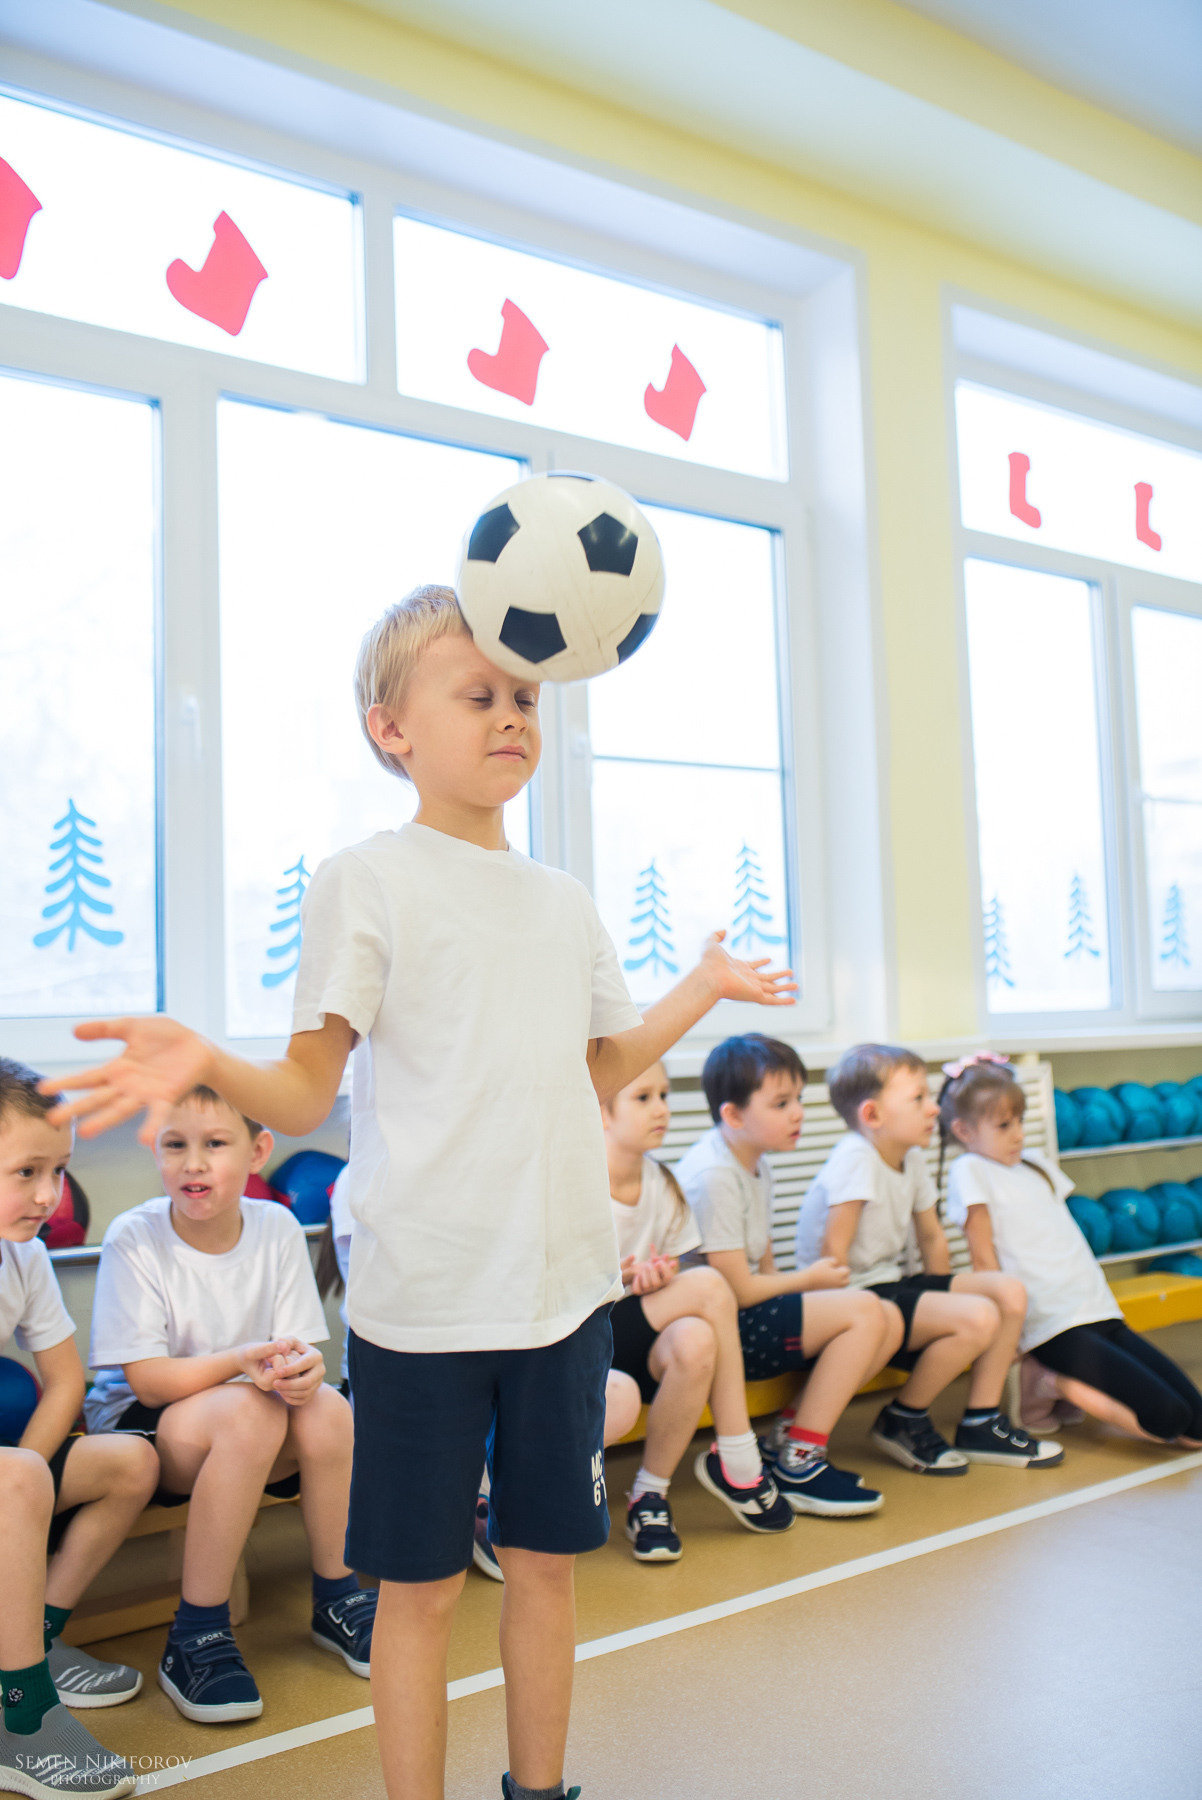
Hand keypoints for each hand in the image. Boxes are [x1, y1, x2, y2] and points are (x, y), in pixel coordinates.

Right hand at [42, 1016, 214, 1143]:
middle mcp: (127, 1086)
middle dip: (76, 1108)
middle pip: (97, 1098)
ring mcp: (145, 1094)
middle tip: (52, 1119)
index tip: (43, 1090)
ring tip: (85, 1133)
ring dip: (103, 1121)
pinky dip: (149, 1127)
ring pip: (120, 1110)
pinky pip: (156, 1115)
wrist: (198, 1046)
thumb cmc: (165, 1037)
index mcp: (118, 1069)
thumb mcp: (132, 1026)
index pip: (87, 1077)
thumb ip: (105, 1028)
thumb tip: (74, 1031)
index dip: (66, 1083)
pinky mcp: (166, 1098)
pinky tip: (142, 1139)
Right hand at [236, 1339, 299, 1390]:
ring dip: (292, 1355)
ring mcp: (282, 1382)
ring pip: (298, 1368)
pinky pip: (298, 1367)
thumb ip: (268, 1348)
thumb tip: (285, 1345)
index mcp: (265, 1383)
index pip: (281, 1369)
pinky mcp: (287, 1377)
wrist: (246, 1360)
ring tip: (280, 1352)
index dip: (278, 1356)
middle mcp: (276, 1386)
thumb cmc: (247, 1355)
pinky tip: (284, 1355)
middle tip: (277, 1351)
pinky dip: (294, 1357)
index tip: (268, 1353)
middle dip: (287, 1356)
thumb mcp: (253, 1351)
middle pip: (293, 1371)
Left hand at [265, 1342, 324, 1406]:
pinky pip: (303, 1400)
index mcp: (316, 1356)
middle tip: (274, 1383)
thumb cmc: (290, 1350)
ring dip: (289, 1392)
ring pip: (305, 1393)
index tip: (277, 1372)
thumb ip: (284, 1342)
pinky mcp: (313, 1392)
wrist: (295, 1362)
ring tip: (276, 1387)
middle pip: (307, 1382)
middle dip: (289, 1384)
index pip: (305, 1364)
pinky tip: (281, 1393)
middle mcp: (320, 1369)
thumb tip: (281, 1345)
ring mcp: (318, 1382)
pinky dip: (291, 1399)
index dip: (291, 1369)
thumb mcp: (288, 1342)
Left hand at [628, 1250, 676, 1294]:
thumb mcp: (653, 1261)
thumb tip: (659, 1250)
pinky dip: (636, 1282)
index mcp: (664, 1279)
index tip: (659, 1262)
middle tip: (648, 1265)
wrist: (638, 1273)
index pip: (668, 1277)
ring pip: (646, 1285)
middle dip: (652, 1271)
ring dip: (643, 1274)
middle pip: (656, 1282)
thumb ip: (656, 1256)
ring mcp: (648, 1290)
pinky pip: (637, 1290)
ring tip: (642, 1268)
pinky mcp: (640, 1292)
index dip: (664, 1269)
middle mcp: (657, 1286)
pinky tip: (637, 1276)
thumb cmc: (650, 1267)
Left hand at [698, 931, 796, 1007]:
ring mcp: (752, 988)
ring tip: (797, 985)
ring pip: (773, 988)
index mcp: (739, 968)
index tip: (769, 960)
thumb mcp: (711, 943)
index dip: (761, 962)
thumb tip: (724, 930)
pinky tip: (794, 1001)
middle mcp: (747, 979)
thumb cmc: (708, 962)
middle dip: (778, 976)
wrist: (709, 976)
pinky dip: (783, 1001)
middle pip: (766, 978)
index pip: (753, 966)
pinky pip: (773, 1000)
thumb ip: (716, 935)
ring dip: (785, 987)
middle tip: (790, 972)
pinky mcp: (755, 995)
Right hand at [799, 1256, 849, 1290]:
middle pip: (847, 1281)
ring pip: (842, 1287)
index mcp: (840, 1275)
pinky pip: (836, 1291)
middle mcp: (840, 1283)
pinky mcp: (830, 1294)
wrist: (807, 1282)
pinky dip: (834, 1287)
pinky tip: (827, 1283)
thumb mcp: (825, 1261)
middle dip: (844, 1277)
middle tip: (835, 1273)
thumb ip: (834, 1260)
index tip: (835, 1267)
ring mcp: (835, 1290)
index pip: (847, 1271)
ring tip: (831, 1278)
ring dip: (840, 1282)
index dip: (841, 1267)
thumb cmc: (816, 1270)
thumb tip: (837, 1263)